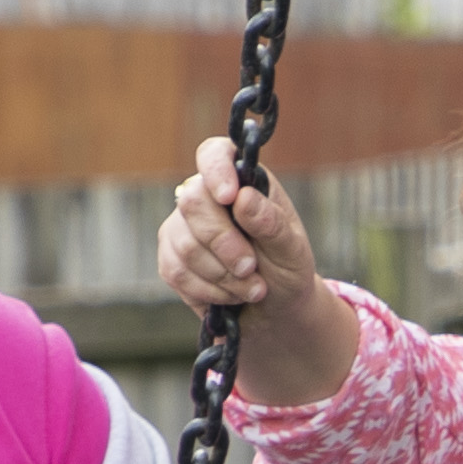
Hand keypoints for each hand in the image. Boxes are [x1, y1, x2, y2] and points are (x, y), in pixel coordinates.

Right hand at [155, 147, 327, 322]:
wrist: (274, 309)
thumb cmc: (286, 269)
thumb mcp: (292, 248)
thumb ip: (270, 223)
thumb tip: (241, 197)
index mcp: (241, 181)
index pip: (214, 154)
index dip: (216, 170)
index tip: (229, 196)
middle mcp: (206, 198)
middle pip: (193, 203)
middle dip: (224, 243)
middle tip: (251, 267)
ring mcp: (182, 228)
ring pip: (184, 244)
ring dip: (222, 275)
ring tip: (251, 287)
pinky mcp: (170, 259)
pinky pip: (176, 272)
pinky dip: (208, 291)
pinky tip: (230, 296)